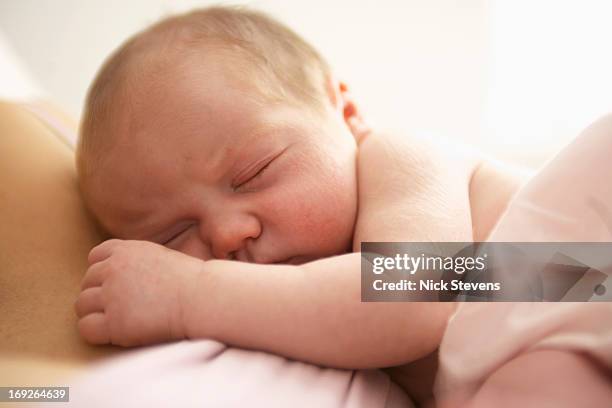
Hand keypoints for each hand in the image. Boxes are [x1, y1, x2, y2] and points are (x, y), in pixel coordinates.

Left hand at [74, 239, 203, 346]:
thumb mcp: (157, 255)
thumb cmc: (189, 281)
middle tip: (124, 306)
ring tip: (121, 319)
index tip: (121, 285)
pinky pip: (86, 328)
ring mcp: (112, 295)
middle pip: (86, 282)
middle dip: (101, 294)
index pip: (94, 258)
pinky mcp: (114, 322)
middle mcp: (112, 269)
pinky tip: (117, 332)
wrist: (202, 297)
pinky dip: (97, 332)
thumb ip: (134, 260)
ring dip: (96, 313)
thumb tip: (116, 274)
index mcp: (124, 250)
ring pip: (81, 305)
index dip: (104, 273)